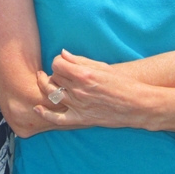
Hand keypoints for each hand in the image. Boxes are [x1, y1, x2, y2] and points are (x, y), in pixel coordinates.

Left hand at [33, 50, 148, 128]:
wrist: (137, 104)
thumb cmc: (122, 83)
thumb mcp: (102, 67)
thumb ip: (80, 60)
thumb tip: (63, 54)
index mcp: (84, 75)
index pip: (57, 64)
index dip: (58, 61)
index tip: (62, 63)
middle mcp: (79, 90)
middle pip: (54, 78)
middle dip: (54, 73)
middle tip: (59, 72)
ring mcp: (78, 106)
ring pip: (52, 94)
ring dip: (46, 86)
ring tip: (45, 81)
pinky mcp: (81, 119)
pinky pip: (58, 118)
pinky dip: (45, 114)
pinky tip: (38, 107)